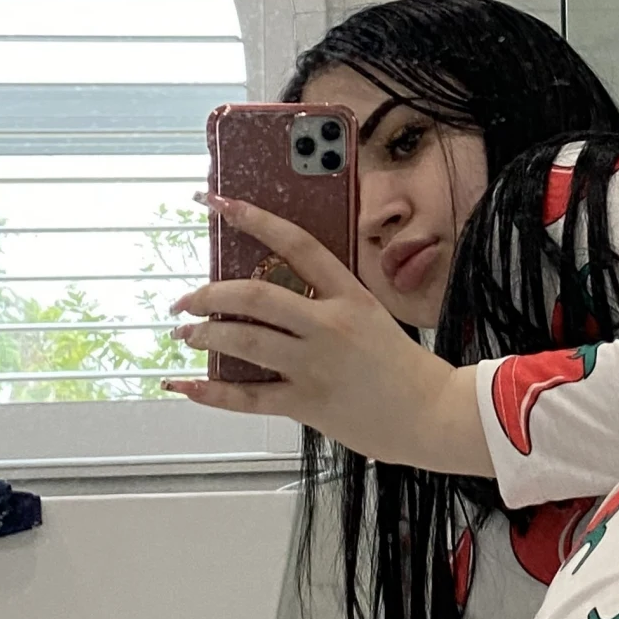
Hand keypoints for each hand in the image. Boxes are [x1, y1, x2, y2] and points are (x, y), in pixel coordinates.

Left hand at [165, 196, 491, 474]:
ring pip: (245, 342)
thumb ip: (330, 303)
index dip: (255, 219)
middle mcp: (329, 325)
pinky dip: (211, 393)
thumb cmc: (403, 367)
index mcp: (350, 296)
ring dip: (206, 335)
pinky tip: (185, 386)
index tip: (219, 204)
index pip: (297, 245)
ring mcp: (316, 365)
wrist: (433, 415)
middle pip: (256, 297)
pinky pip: (248, 397)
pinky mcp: (307, 403)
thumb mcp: (373, 317)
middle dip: (209, 295)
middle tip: (186, 300)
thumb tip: (275, 298)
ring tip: (186, 335)